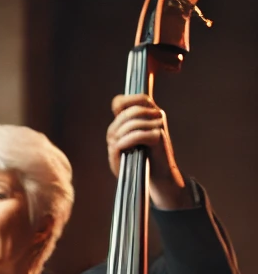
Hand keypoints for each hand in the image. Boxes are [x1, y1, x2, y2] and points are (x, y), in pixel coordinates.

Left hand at [107, 93, 191, 209]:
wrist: (157, 176)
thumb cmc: (137, 160)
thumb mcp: (123, 144)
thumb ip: (117, 132)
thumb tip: (115, 127)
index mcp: (147, 113)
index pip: (134, 97)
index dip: (122, 103)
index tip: (116, 117)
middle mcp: (155, 115)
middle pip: (129, 112)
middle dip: (116, 128)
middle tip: (114, 142)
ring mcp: (158, 125)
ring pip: (132, 122)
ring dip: (120, 137)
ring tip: (118, 147)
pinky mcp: (159, 137)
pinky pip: (137, 135)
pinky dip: (125, 142)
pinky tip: (121, 148)